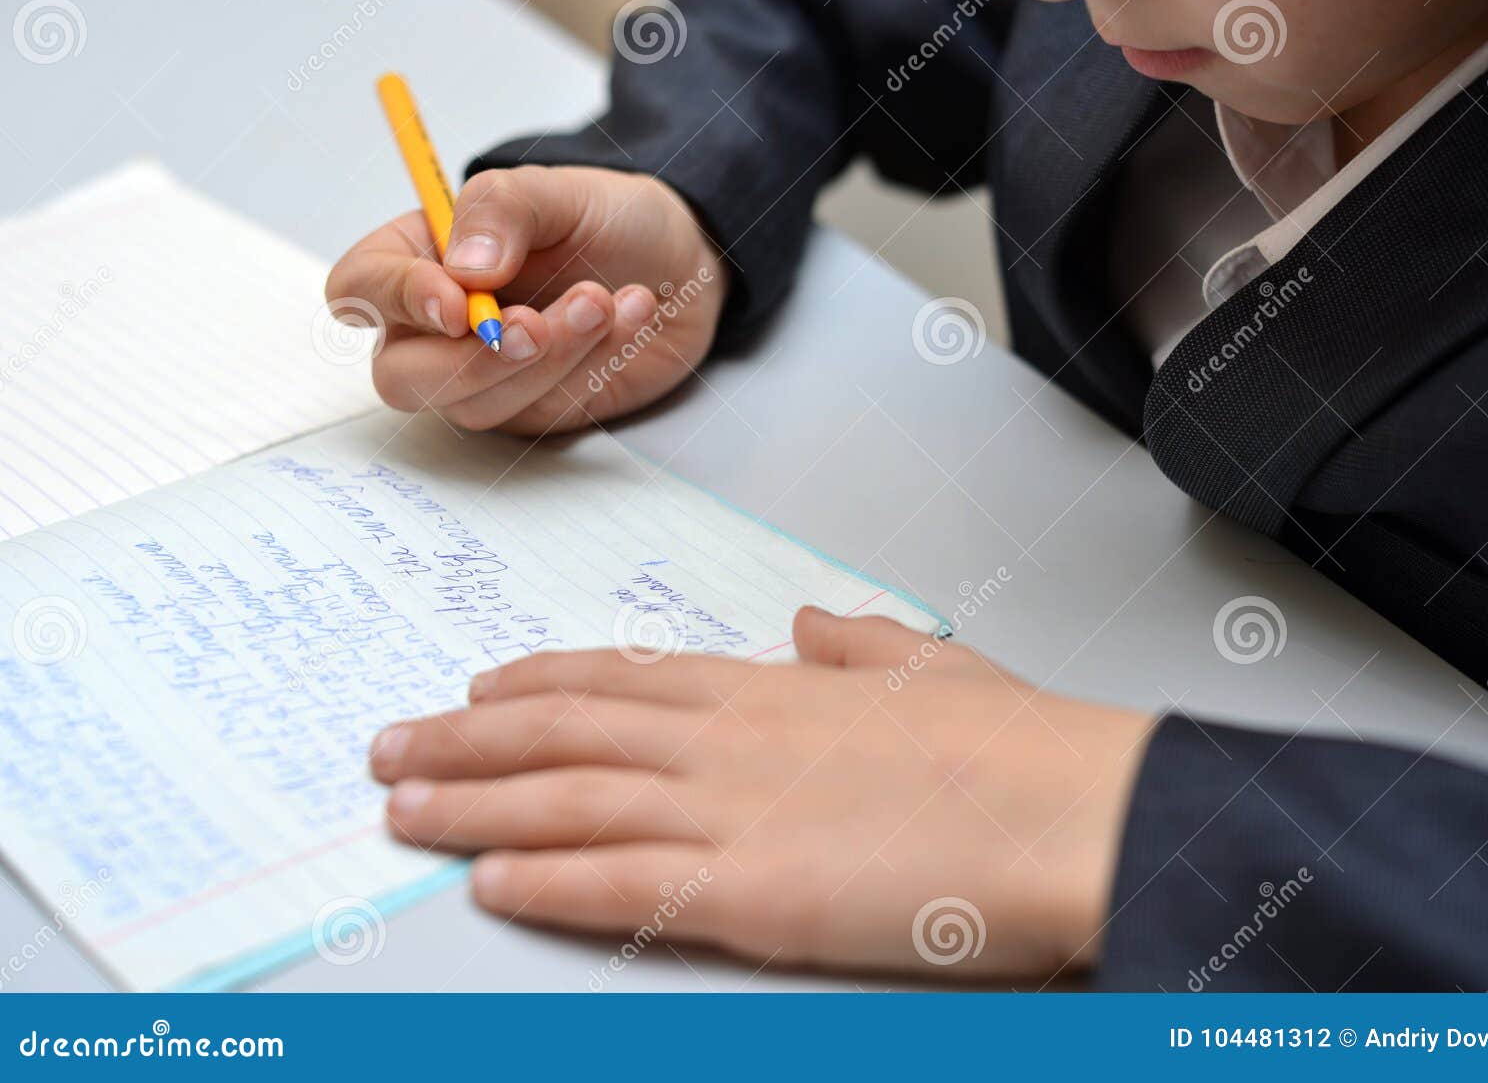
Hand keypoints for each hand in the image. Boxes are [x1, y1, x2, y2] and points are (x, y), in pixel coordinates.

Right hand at [326, 165, 727, 434]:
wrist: (679, 259)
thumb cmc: (601, 218)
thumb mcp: (554, 189)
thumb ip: (500, 211)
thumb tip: (463, 271)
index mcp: (417, 258)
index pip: (359, 290)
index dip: (396, 302)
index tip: (456, 303)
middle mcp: (435, 328)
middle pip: (403, 378)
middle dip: (474, 360)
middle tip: (537, 326)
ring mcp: (483, 377)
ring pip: (480, 402)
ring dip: (549, 357)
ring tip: (605, 300)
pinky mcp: (536, 409)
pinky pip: (545, 409)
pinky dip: (590, 363)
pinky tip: (630, 313)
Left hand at [368, 609, 1154, 982]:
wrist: (1069, 808)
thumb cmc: (1012, 746)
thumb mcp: (929, 666)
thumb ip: (858, 646)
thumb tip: (815, 626)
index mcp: (768, 689)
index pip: (620, 678)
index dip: (535, 684)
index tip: (475, 688)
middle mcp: (727, 739)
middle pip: (565, 733)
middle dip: (465, 741)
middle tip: (389, 747)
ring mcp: (729, 812)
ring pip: (567, 799)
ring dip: (471, 803)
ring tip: (400, 807)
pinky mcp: (748, 892)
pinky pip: (619, 883)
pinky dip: (544, 878)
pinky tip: (488, 878)